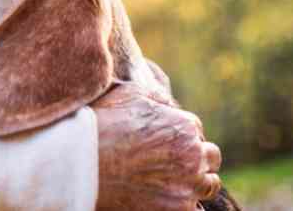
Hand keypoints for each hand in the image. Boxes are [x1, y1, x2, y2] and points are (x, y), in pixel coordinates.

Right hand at [92, 82, 222, 210]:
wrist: (81, 162)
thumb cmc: (101, 124)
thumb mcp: (129, 94)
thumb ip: (156, 98)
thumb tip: (168, 104)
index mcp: (184, 126)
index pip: (196, 130)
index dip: (180, 135)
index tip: (166, 142)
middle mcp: (193, 156)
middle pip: (211, 157)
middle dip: (197, 158)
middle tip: (176, 163)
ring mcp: (187, 186)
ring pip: (208, 186)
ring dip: (196, 183)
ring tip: (177, 184)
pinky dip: (184, 206)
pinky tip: (168, 200)